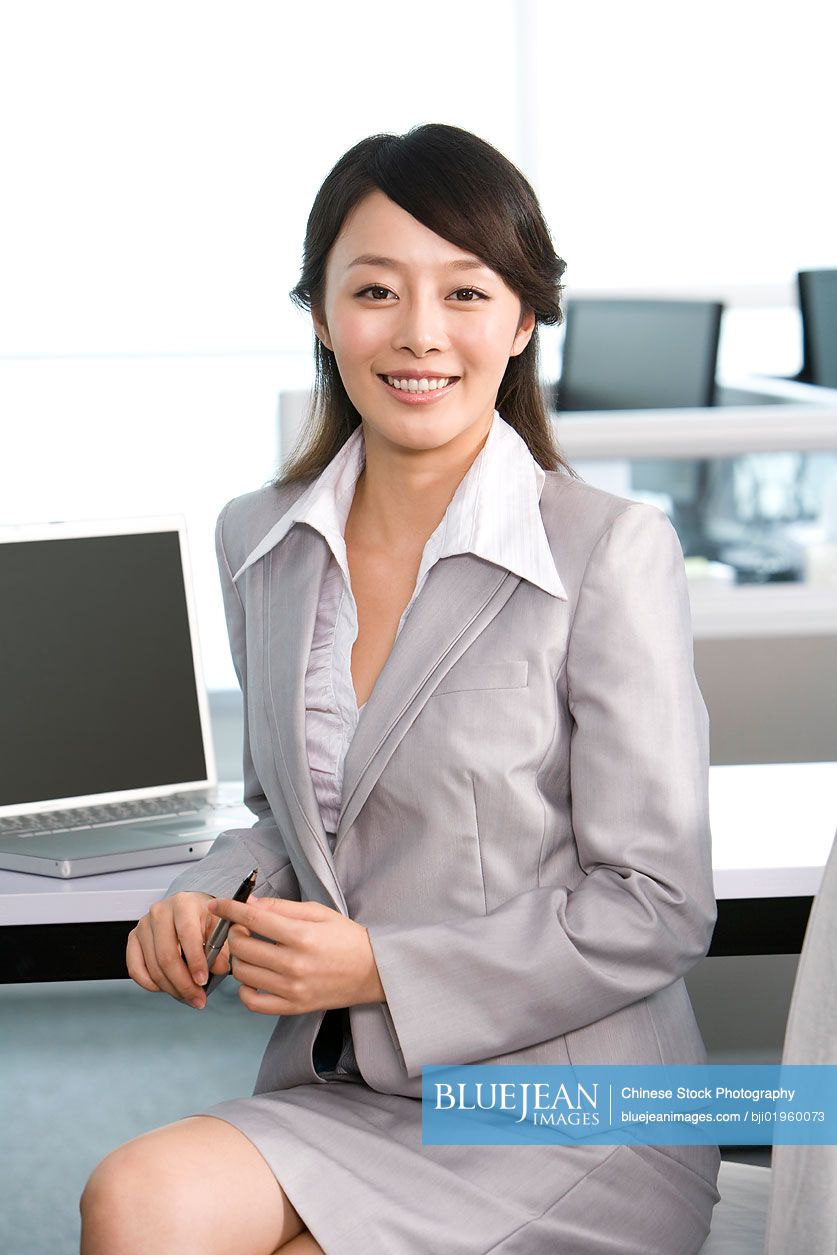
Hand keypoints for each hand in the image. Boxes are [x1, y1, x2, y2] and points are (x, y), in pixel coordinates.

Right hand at [126, 891, 229, 1007]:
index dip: (195, 962)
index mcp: (184, 904)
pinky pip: (135, 968)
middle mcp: (160, 912)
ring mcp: (144, 925)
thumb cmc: (203, 916)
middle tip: (197, 997)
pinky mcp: (133, 938)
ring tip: (186, 995)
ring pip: (153, 966)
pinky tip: (166, 987)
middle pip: (167, 956)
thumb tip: (218, 968)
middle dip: (183, 983)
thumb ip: (221, 948)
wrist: (189, 908)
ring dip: (170, 988)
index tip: (202, 981)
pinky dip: (150, 984)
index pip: (187, 935)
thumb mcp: (219, 927)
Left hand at [207, 895, 385, 1015]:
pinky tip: (253, 977)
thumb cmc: (347, 939)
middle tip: (241, 927)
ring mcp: (292, 989)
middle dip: (234, 932)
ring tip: (249, 950)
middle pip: (242, 946)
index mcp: (301, 936)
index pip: (253, 918)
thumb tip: (251, 903)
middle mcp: (294, 964)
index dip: (230, 908)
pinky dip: (244, 989)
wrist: (373, 972)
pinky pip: (252, 1003)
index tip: (217, 903)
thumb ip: (282, 907)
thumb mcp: (318, 913)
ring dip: (238, 958)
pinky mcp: (293, 1007)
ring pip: (243, 973)